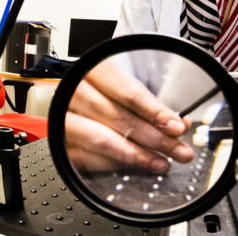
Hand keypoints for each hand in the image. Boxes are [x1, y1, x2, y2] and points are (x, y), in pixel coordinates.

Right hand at [65, 58, 193, 173]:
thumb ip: (149, 106)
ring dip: (137, 155)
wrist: (61, 95)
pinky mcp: (59, 142)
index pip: (128, 92)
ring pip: (103, 139)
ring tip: (161, 163)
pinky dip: (115, 164)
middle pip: (119, 118)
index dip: (155, 111)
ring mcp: (63, 118)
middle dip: (154, 138)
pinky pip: (88, 158)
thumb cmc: (97, 90)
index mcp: (93, 70)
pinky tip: (135, 168)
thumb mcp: (123, 87)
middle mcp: (74, 92)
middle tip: (179, 150)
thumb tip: (177, 125)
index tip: (176, 127)